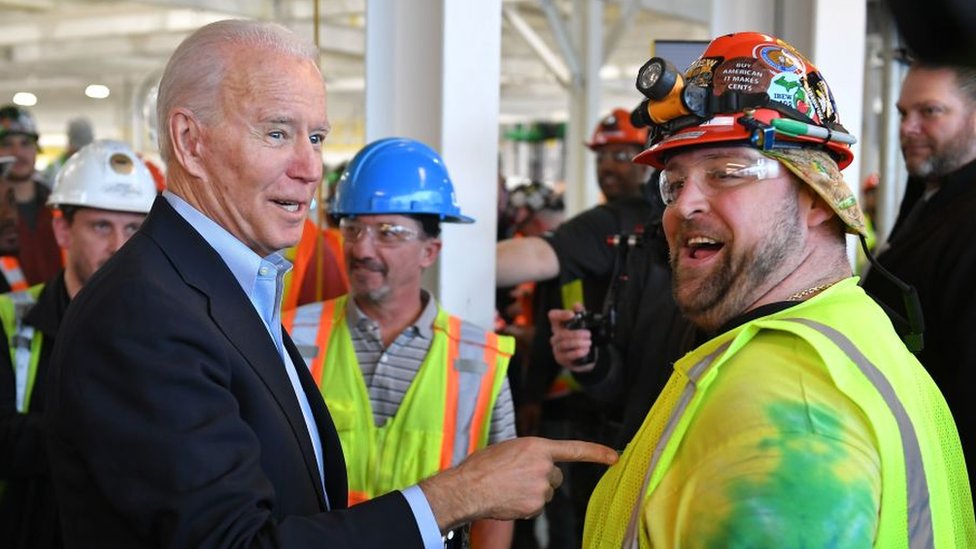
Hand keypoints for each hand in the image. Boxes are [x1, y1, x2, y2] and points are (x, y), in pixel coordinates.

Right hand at [419, 437, 617, 530]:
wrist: (468, 488)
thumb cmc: (482, 466)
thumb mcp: (508, 448)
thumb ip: (528, 454)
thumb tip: (534, 463)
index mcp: (537, 447)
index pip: (574, 449)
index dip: (597, 452)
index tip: (615, 456)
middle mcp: (544, 466)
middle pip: (555, 476)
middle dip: (542, 478)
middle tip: (518, 477)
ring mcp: (541, 488)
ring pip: (545, 493)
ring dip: (532, 492)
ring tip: (508, 487)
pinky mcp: (535, 506)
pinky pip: (536, 507)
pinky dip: (525, 505)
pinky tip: (508, 499)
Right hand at [548, 306, 595, 371]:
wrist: (582, 357)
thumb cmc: (579, 339)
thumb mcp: (581, 325)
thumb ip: (580, 313)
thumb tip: (577, 305)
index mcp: (558, 325)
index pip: (553, 316)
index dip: (561, 314)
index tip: (572, 315)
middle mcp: (555, 336)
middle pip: (561, 333)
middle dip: (577, 334)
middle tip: (588, 334)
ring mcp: (557, 348)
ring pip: (565, 344)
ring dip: (579, 343)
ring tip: (588, 343)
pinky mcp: (561, 358)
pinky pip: (569, 355)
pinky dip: (579, 352)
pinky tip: (585, 350)